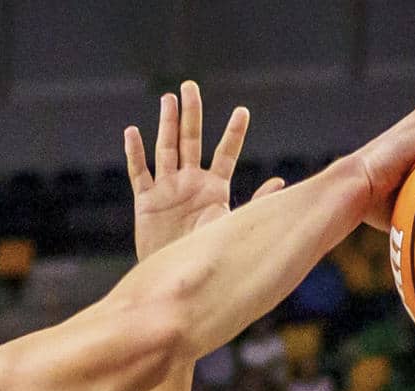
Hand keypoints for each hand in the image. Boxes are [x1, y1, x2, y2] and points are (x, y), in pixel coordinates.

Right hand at [125, 81, 283, 260]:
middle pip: (191, 141)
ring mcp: (168, 190)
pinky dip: (134, 153)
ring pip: (166, 149)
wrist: (180, 280)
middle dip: (191, 114)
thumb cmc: (209, 256)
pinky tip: (133, 132)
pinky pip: (139, 173)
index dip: (234, 133)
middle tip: (190, 86)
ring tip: (168, 99)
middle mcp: (191, 183)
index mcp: (215, 188)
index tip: (242, 111)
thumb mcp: (233, 227)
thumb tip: (281, 182)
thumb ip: (255, 203)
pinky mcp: (146, 202)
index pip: (225, 154)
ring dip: (166, 125)